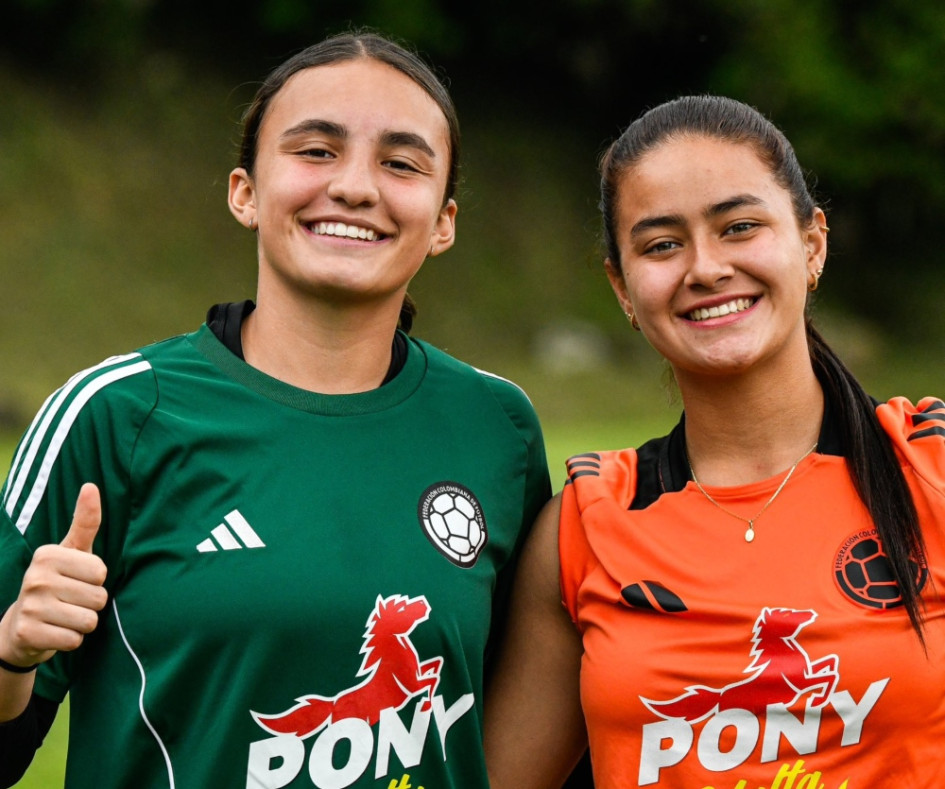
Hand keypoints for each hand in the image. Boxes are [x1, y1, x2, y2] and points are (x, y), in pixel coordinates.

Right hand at [0, 483, 107, 668]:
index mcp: (47, 554)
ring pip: (88, 621)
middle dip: (91, 604)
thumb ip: (86, 521)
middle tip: (70, 601)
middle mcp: (35, 577)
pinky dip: (71, 640)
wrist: (21, 626)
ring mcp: (29, 606)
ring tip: (64, 616)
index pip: (100, 572)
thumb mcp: (72, 551)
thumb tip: (91, 486)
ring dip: (82, 623)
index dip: (95, 580)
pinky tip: (56, 631)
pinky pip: (74, 640)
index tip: (77, 580)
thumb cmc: (57, 581)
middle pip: (98, 598)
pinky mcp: (28, 633)